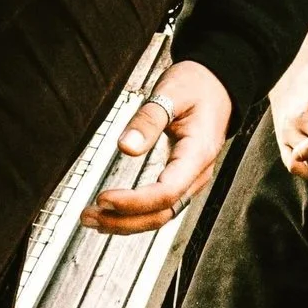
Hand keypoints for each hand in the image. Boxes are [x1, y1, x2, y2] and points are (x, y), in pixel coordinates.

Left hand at [83, 61, 231, 235]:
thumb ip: (148, 120)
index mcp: (198, 154)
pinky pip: (161, 206)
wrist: (217, 84)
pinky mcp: (181, 179)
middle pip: (163, 213)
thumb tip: (126, 146)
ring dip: (127, 223)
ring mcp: (190, 179)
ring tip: (94, 219)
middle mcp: (197, 173)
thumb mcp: (172, 93)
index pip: (166, 192)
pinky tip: (114, 214)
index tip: (104, 197)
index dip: (134, 202)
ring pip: (162, 215)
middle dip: (124, 220)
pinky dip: (136, 215)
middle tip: (89, 216)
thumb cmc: (198, 86)